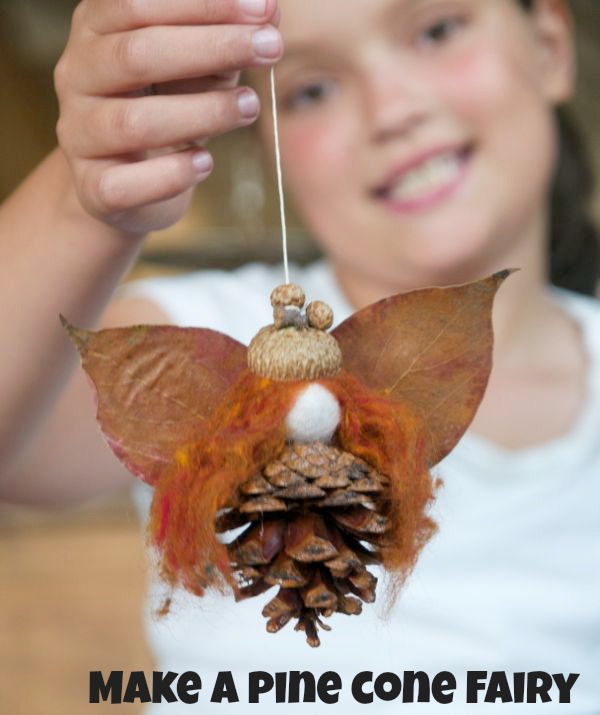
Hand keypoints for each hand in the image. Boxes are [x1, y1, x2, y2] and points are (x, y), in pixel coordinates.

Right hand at [54, 0, 281, 234]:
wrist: (127, 181)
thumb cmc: (165, 108)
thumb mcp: (197, 65)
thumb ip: (225, 37)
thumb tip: (270, 11)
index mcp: (96, 29)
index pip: (139, 4)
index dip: (204, 4)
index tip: (263, 9)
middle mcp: (76, 75)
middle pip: (137, 54)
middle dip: (211, 47)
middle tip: (271, 48)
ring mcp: (79, 133)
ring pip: (134, 122)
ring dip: (203, 113)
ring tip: (250, 106)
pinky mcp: (93, 187)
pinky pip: (126, 183)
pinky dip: (172, 174)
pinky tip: (206, 163)